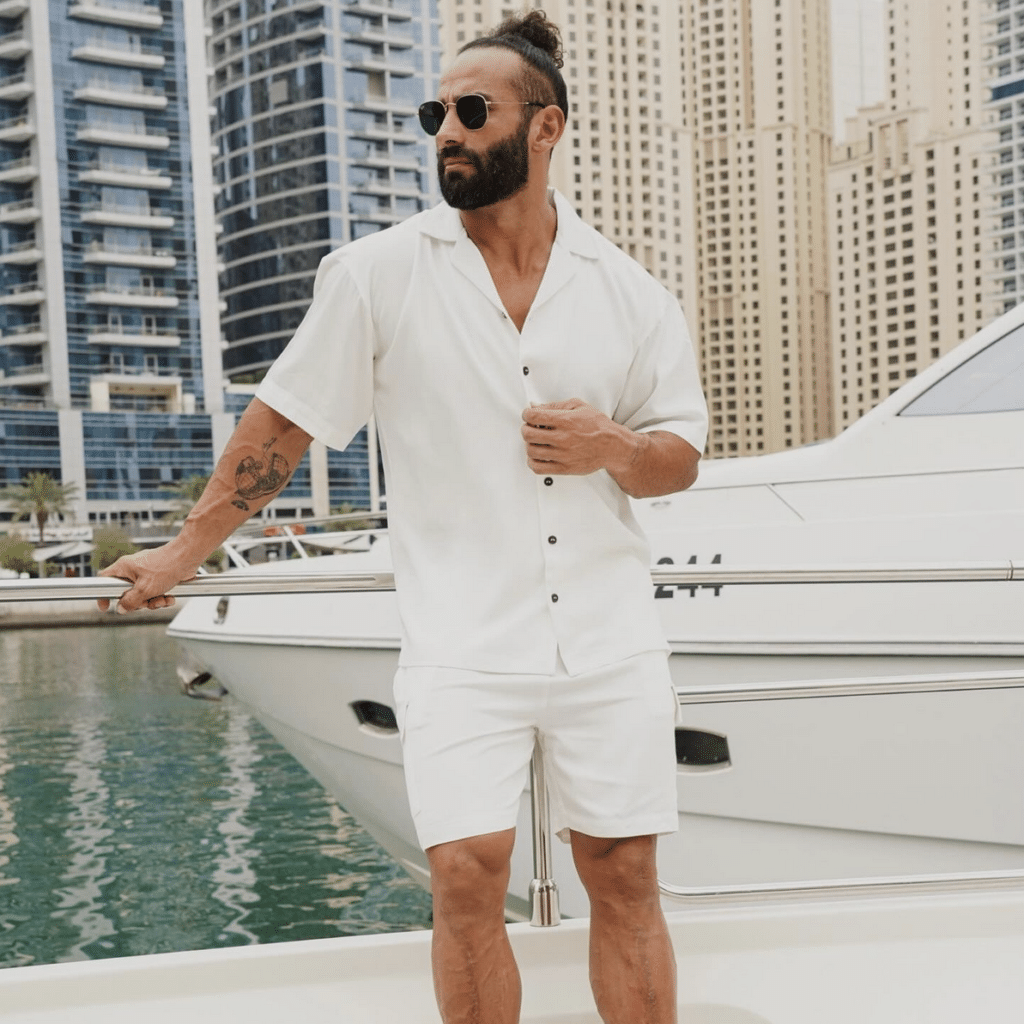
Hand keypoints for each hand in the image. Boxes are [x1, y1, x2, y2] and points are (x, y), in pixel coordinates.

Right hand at [97, 545, 198, 613]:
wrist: (189, 558)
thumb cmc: (166, 566)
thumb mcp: (145, 589)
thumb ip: (130, 601)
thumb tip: (121, 608)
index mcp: (124, 567)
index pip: (104, 580)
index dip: (103, 594)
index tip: (106, 607)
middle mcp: (134, 570)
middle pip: (127, 593)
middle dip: (139, 602)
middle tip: (147, 602)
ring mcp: (147, 574)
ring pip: (143, 595)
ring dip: (154, 601)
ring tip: (163, 599)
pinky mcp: (159, 577)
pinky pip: (155, 592)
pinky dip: (162, 597)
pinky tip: (170, 597)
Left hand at [520, 398, 637, 476]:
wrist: (613, 447)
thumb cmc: (598, 426)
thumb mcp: (579, 406)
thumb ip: (555, 405)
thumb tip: (536, 406)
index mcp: (565, 420)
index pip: (533, 416)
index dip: (526, 414)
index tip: (528, 415)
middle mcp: (563, 438)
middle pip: (528, 434)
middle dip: (526, 429)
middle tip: (530, 428)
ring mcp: (563, 454)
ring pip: (531, 451)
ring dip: (529, 444)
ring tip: (535, 441)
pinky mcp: (564, 468)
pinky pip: (538, 468)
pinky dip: (532, 461)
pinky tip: (537, 455)